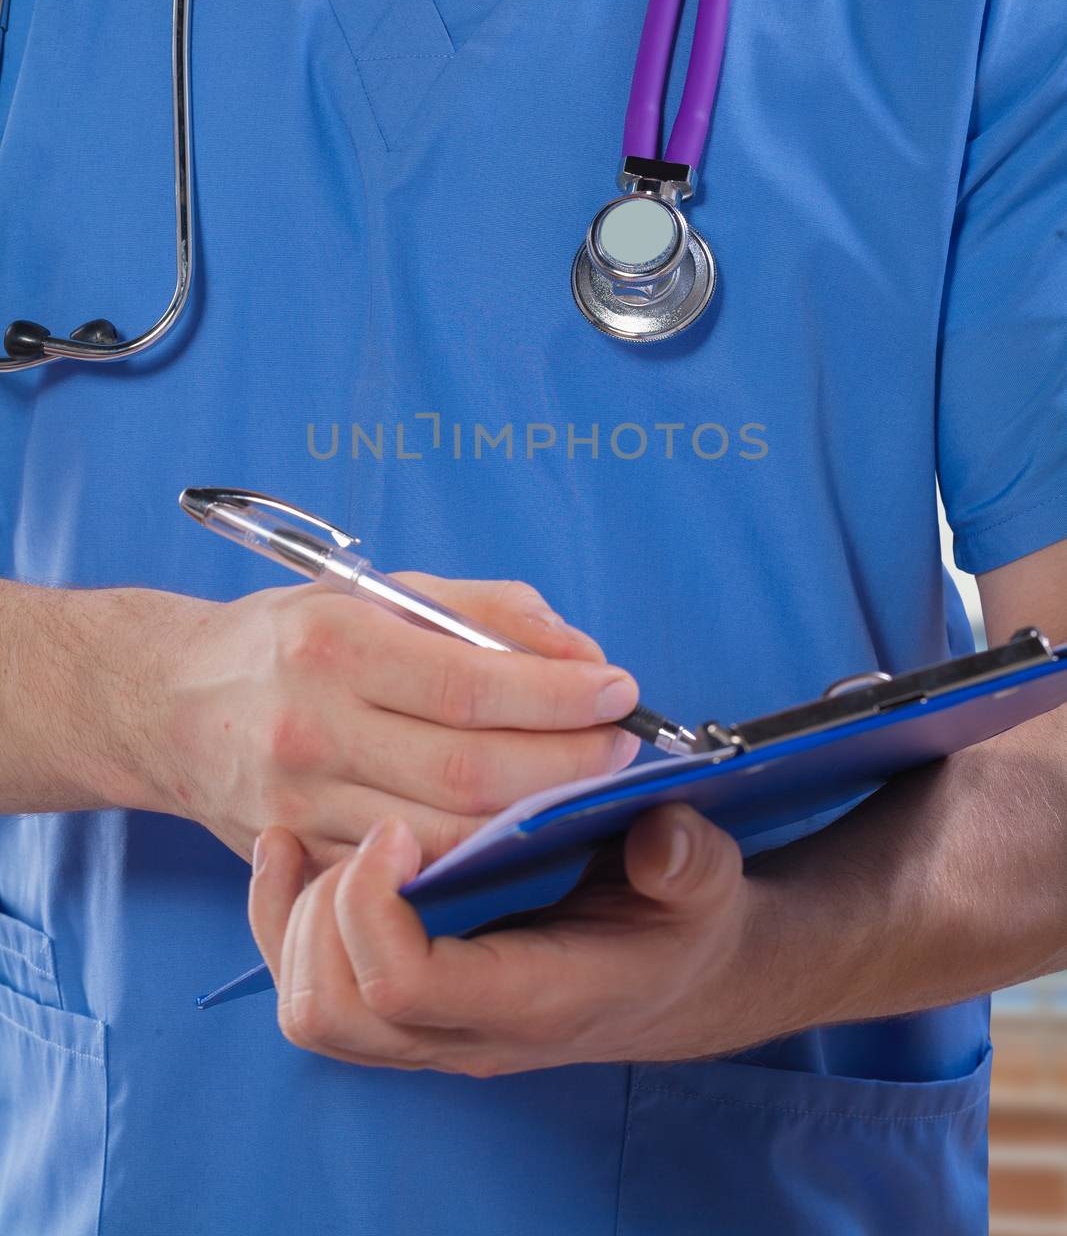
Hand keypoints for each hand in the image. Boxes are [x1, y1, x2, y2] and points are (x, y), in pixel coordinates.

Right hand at [146, 577, 639, 870]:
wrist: (171, 703)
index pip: (471, 685)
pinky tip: (521, 829)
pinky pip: (408, 872)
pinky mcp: (301, 856)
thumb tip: (582, 652)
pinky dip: (477, 857)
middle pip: (469, 772)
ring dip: (534, 818)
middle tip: (621, 746)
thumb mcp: (380, 592)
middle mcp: (312, 726)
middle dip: (567, 764)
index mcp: (335, 642)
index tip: (619, 690)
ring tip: (584, 786)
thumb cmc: (296, 637)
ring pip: (446, 837)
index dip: (559, 696)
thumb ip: (487, 612)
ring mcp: (302, 804)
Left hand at [248, 804, 767, 1075]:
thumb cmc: (681, 921)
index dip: (375, 904)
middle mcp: (470, 1033)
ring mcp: (433, 1032)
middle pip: (335, 1010)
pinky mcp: (410, 1012)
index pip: (406, 987)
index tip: (397, 827)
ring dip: (297, 921)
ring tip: (326, 841)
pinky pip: (313, 993)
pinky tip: (294, 855)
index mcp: (535, 1000)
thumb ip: (688, 862)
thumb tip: (660, 839)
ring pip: (312, 1011)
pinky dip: (284, 924)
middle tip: (371, 833)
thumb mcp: (706, 883)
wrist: (678, 976)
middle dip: (326, 910)